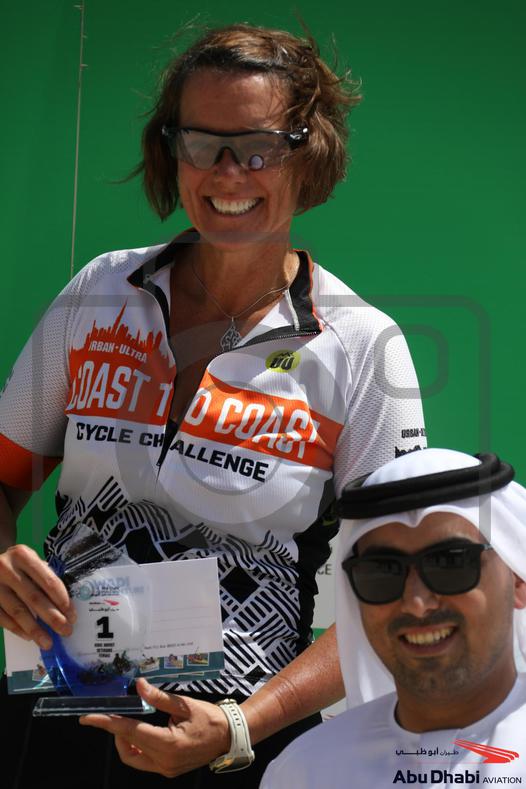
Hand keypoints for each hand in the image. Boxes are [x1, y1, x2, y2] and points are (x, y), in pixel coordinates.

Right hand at [0, 544, 75, 648]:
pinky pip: (2, 618)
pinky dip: (16, 629)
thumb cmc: (15, 564)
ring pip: (18, 611)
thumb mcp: (29, 561)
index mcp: (23, 555)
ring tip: (47, 642)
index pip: (48, 581)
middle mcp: (7, 568)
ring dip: (35, 629)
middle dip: (52, 617)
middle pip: (34, 598)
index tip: (72, 616)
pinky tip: (28, 637)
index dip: (62, 600)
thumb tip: (65, 606)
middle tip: (65, 631)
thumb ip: (44, 576)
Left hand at [79, 678, 230, 777]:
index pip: (129, 732)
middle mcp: (163, 762)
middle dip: (116, 733)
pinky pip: (144, 762)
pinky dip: (137, 748)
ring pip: (133, 759)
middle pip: (127, 749)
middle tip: (114, 715)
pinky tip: (141, 733)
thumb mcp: (184, 704)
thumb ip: (158, 697)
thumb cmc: (209, 717)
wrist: (230, 737)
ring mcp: (165, 769)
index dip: (107, 724)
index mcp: (168, 744)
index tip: (89, 718)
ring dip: (125, 742)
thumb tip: (138, 686)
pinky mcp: (168, 770)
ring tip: (129, 722)